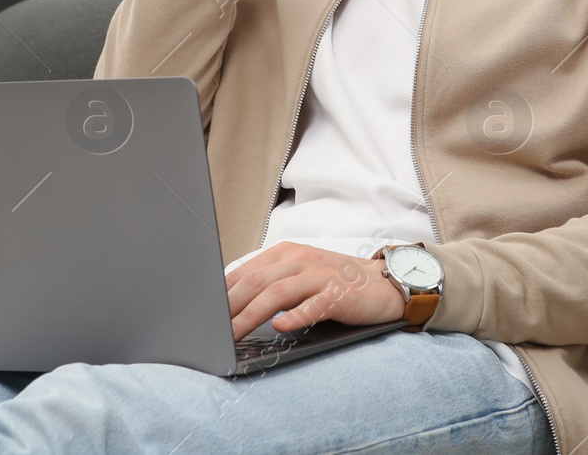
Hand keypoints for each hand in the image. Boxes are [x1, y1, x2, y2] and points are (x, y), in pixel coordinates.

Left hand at [224, 243, 405, 340]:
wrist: (382, 283)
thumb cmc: (335, 280)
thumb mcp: (299, 273)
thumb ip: (270, 282)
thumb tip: (232, 302)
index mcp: (286, 253)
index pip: (246, 271)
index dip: (223, 293)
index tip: (205, 312)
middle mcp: (300, 260)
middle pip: (256, 282)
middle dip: (230, 307)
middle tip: (211, 328)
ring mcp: (320, 275)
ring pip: (277, 293)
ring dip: (252, 315)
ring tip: (234, 333)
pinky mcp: (338, 294)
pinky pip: (314, 305)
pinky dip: (296, 316)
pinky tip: (281, 327)